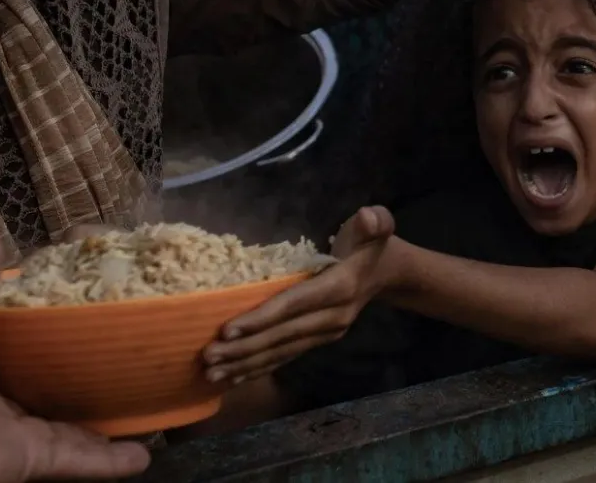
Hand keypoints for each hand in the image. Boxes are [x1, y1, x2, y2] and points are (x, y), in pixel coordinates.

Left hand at [0, 219, 149, 482]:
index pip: (15, 339)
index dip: (47, 326)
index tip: (85, 307)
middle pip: (46, 386)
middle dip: (81, 378)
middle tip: (125, 357)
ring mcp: (11, 431)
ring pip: (68, 427)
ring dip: (104, 424)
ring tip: (145, 407)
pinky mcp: (30, 460)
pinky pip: (77, 459)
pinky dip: (109, 462)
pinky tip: (144, 456)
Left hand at [202, 206, 395, 383]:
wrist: (388, 273)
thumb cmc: (370, 243)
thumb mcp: (377, 225)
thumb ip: (375, 221)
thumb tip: (368, 218)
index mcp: (340, 288)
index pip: (294, 305)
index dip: (262, 318)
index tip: (227, 331)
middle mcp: (333, 318)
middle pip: (282, 336)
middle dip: (244, 349)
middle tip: (207, 357)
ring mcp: (326, 334)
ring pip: (281, 353)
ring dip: (245, 365)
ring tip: (212, 373)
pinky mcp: (318, 341)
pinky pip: (286, 357)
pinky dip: (259, 369)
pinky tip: (234, 379)